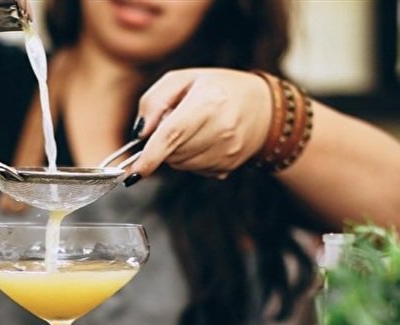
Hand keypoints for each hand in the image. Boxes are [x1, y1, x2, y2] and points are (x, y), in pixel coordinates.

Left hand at [130, 68, 271, 178]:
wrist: (264, 108)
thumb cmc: (218, 89)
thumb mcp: (183, 79)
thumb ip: (154, 101)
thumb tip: (140, 134)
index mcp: (208, 101)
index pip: (172, 134)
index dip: (150, 155)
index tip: (135, 171)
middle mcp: (221, 129)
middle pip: (172, 152)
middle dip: (163, 143)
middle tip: (177, 121)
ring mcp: (227, 151)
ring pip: (180, 164)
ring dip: (175, 151)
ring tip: (194, 129)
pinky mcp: (227, 167)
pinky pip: (193, 170)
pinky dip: (190, 158)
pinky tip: (204, 141)